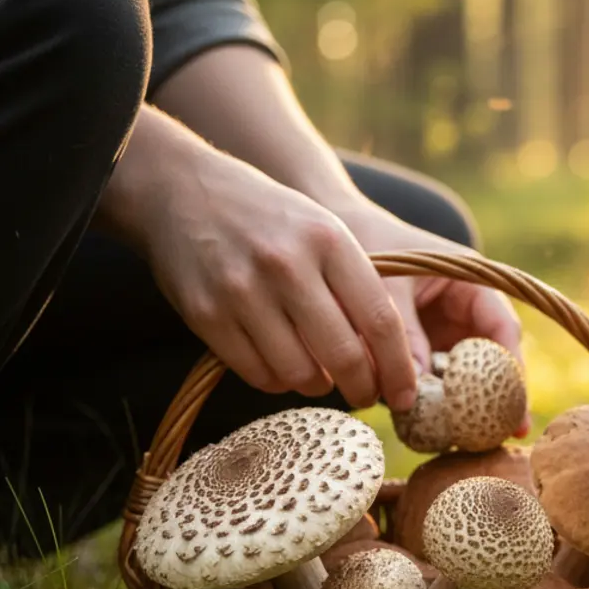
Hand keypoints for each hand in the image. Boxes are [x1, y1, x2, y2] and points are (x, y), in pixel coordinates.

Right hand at [98, 109, 420, 410]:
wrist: (183, 191)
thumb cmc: (272, 220)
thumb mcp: (325, 232)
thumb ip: (357, 287)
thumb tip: (390, 361)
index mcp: (329, 241)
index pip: (380, 320)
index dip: (397, 367)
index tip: (405, 394)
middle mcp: (287, 265)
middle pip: (344, 355)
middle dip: (362, 389)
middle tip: (366, 397)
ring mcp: (243, 291)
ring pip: (299, 373)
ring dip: (317, 386)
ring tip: (320, 376)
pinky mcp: (206, 314)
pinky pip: (257, 374)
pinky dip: (278, 381)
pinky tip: (283, 366)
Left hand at [333, 201, 528, 435]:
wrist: (330, 239)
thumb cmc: (366, 247)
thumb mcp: (383, 285)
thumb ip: (401, 331)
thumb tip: (417, 386)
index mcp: (470, 280)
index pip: (501, 326)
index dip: (511, 365)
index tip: (512, 400)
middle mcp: (466, 308)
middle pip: (493, 357)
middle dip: (501, 395)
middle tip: (510, 433)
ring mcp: (446, 330)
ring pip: (466, 373)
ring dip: (467, 404)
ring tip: (474, 440)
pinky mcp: (424, 348)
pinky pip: (437, 380)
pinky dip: (436, 402)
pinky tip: (436, 430)